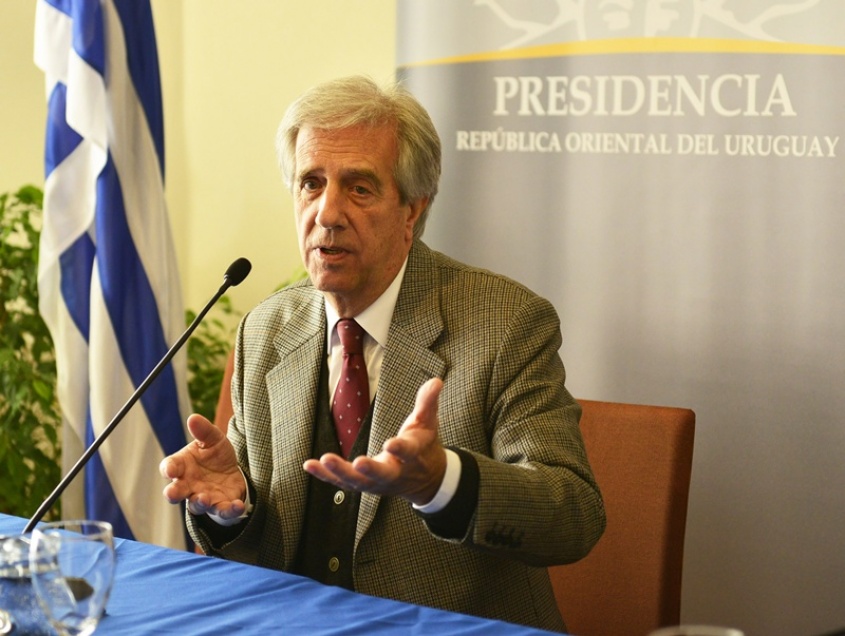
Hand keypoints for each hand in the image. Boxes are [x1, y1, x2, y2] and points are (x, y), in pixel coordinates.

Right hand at [159, 414, 247, 520]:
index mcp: (182, 466)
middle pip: (176, 491)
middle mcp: (188, 485)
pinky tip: (236, 506)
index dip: (168, 468)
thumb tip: (193, 418)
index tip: (170, 470)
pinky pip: (222, 511)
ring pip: (197, 505)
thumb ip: (203, 431)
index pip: (169, 467)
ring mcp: (203, 497)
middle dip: (173, 493)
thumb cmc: (214, 454)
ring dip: (200, 502)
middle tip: (172, 493)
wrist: (230, 471)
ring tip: (204, 498)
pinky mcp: (220, 505)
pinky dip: (229, 510)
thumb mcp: (213, 439)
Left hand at [303, 377, 446, 505]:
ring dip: (340, 473)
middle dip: (370, 470)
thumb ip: (428, 402)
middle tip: (358, 463)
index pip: (409, 452)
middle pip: (382, 475)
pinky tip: (310, 465)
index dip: (401, 449)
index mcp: (414, 455)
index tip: (390, 444)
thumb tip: (436, 381)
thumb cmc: (424, 444)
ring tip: (324, 460)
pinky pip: (342, 483)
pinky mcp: (363, 484)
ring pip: (359, 482)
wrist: (425, 478)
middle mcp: (396, 473)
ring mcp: (378, 482)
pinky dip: (325, 476)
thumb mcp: (429, 422)